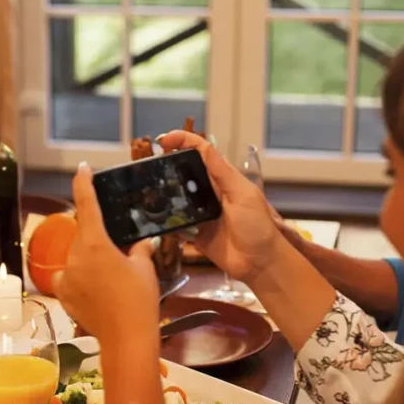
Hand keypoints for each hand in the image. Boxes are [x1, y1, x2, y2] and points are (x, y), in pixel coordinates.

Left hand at [53, 163, 160, 345]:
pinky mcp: (64, 296)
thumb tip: (139, 243)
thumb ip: (138, 250)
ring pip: (78, 258)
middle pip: (83, 237)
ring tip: (113, 279)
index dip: (84, 183)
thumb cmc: (139, 301)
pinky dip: (83, 280)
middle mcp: (75, 257)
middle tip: (119, 254)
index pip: (86, 204)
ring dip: (91, 261)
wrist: (126, 340)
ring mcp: (67, 278)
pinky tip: (99, 292)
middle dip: (99, 240)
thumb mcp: (145, 268)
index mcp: (94, 243)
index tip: (83, 169)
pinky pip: (72, 279)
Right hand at [157, 131, 284, 281]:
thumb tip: (206, 145)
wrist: (259, 262)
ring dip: (163, 193)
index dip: (183, 142)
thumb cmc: (257, 226)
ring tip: (144, 189)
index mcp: (222, 179)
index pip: (201, 152)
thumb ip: (222, 173)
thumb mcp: (242, 195)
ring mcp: (200, 213)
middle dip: (166, 165)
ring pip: (176, 198)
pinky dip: (165, 221)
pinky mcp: (193, 233)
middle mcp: (209, 193)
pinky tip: (152, 217)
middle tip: (147, 166)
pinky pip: (175, 223)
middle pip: (184, 172)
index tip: (163, 140)